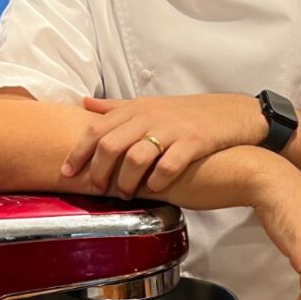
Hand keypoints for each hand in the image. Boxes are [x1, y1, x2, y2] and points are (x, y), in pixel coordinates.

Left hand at [60, 93, 265, 197]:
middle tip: (97, 189)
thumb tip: (85, 105)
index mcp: (136, 108)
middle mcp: (150, 116)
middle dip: (99, 171)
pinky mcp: (194, 142)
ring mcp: (173, 129)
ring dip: (126, 181)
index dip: (78, 153)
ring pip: (136, 157)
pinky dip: (158, 181)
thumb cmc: (188, 114)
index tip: (66, 173)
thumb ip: (117, 107)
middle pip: (111, 144)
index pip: (96, 129)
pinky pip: (168, 165)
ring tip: (126, 195)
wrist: (234, 114)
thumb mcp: (150, 104)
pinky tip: (156, 190)